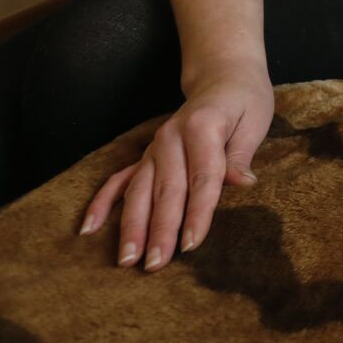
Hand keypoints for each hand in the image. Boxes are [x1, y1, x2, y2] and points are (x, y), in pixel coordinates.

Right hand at [81, 63, 273, 270]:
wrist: (222, 77)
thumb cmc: (244, 101)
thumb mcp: (254, 120)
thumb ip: (241, 154)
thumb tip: (242, 183)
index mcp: (202, 126)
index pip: (202, 177)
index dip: (198, 213)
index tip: (192, 244)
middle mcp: (171, 137)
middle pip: (166, 190)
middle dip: (160, 229)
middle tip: (155, 265)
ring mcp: (154, 148)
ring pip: (139, 191)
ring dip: (132, 226)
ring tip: (126, 260)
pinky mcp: (146, 156)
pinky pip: (118, 180)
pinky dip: (102, 204)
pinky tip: (88, 229)